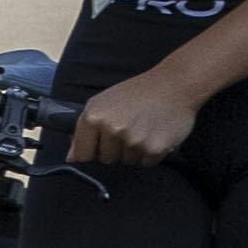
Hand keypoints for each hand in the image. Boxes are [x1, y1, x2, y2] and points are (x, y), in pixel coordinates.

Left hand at [68, 70, 198, 170]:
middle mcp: (112, 130)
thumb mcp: (102, 102)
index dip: (91, 150)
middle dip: (114, 149)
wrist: (174, 85)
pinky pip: (146, 163)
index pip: (82, 154)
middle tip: (128, 129)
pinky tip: (155, 135)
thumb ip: (83, 130)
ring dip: (133, 151)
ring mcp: (134, 141)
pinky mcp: (155, 149)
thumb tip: (72, 158)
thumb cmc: (135, 93)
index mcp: (94, 118)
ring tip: (143, 129)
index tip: (100, 142)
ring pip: (126, 161)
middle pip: (105, 159)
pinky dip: (150, 153)